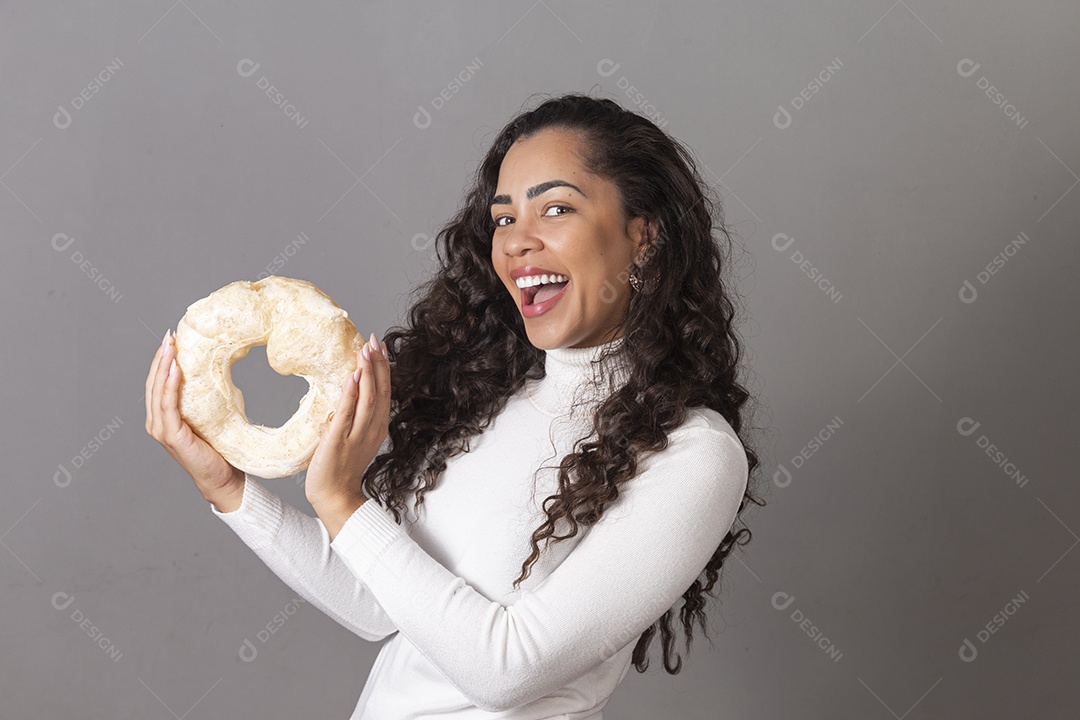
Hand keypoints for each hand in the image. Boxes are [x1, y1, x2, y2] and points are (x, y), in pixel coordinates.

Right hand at [146, 330, 244, 511]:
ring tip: (170, 346)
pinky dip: (169, 385)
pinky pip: (167, 405)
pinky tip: (175, 369)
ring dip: (163, 366)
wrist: (223, 477)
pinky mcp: (171, 436)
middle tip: (169, 335)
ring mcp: (161, 430)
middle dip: (160, 357)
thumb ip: (204, 398)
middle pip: (153, 383)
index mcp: (163, 417)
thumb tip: (217, 371)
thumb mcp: (210, 416)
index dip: (162, 360)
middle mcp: (156, 422)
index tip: (171, 339)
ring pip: (157, 391)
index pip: (157, 383)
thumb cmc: (218, 448)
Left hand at [304, 331, 390, 520]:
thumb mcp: (353, 438)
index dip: (383, 368)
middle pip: (381, 391)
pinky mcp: (339, 441)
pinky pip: (348, 414)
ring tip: (365, 351)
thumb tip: (348, 390)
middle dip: (378, 364)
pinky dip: (352, 394)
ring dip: (368, 373)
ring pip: (369, 399)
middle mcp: (372, 430)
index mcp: (377, 428)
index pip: (384, 392)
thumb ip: (354, 416)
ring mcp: (357, 435)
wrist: (334, 497)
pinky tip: (353, 376)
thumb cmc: (340, 469)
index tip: (379, 347)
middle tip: (374, 340)